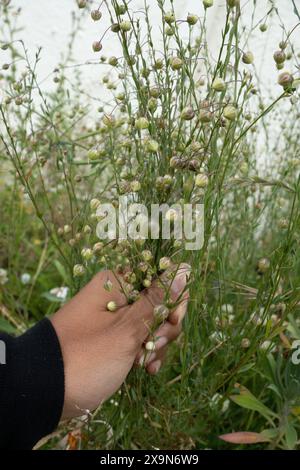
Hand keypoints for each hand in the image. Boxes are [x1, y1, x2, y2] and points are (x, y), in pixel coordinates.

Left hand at [50, 264, 189, 418]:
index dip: (173, 299)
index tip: (172, 320)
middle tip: (152, 347)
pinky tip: (146, 369)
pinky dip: (145, 353)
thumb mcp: (127, 329)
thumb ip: (157, 300)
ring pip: (152, 324)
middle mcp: (116, 296)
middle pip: (159, 302)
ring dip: (156, 344)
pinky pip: (139, 339)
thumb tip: (183, 269)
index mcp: (117, 283)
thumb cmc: (87, 356)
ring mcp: (114, 319)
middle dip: (164, 327)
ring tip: (144, 364)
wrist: (44, 391)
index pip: (161, 278)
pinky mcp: (112, 339)